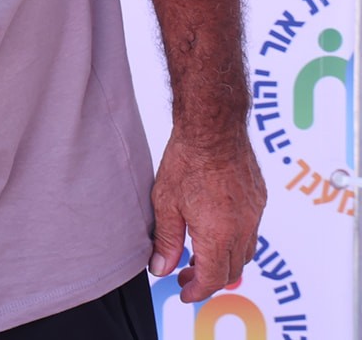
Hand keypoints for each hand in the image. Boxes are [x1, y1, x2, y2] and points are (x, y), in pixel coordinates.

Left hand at [149, 132, 265, 301]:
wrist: (214, 129)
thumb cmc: (187, 160)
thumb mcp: (166, 203)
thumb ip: (166, 240)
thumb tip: (161, 269)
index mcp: (218, 234)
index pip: (212, 278)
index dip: (197, 290)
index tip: (184, 292)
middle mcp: (242, 229)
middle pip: (232, 271)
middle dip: (209, 279)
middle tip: (186, 275)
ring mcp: (255, 214)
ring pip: (245, 253)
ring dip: (224, 261)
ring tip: (199, 255)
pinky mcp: (259, 200)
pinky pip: (251, 231)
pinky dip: (235, 241)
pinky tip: (216, 230)